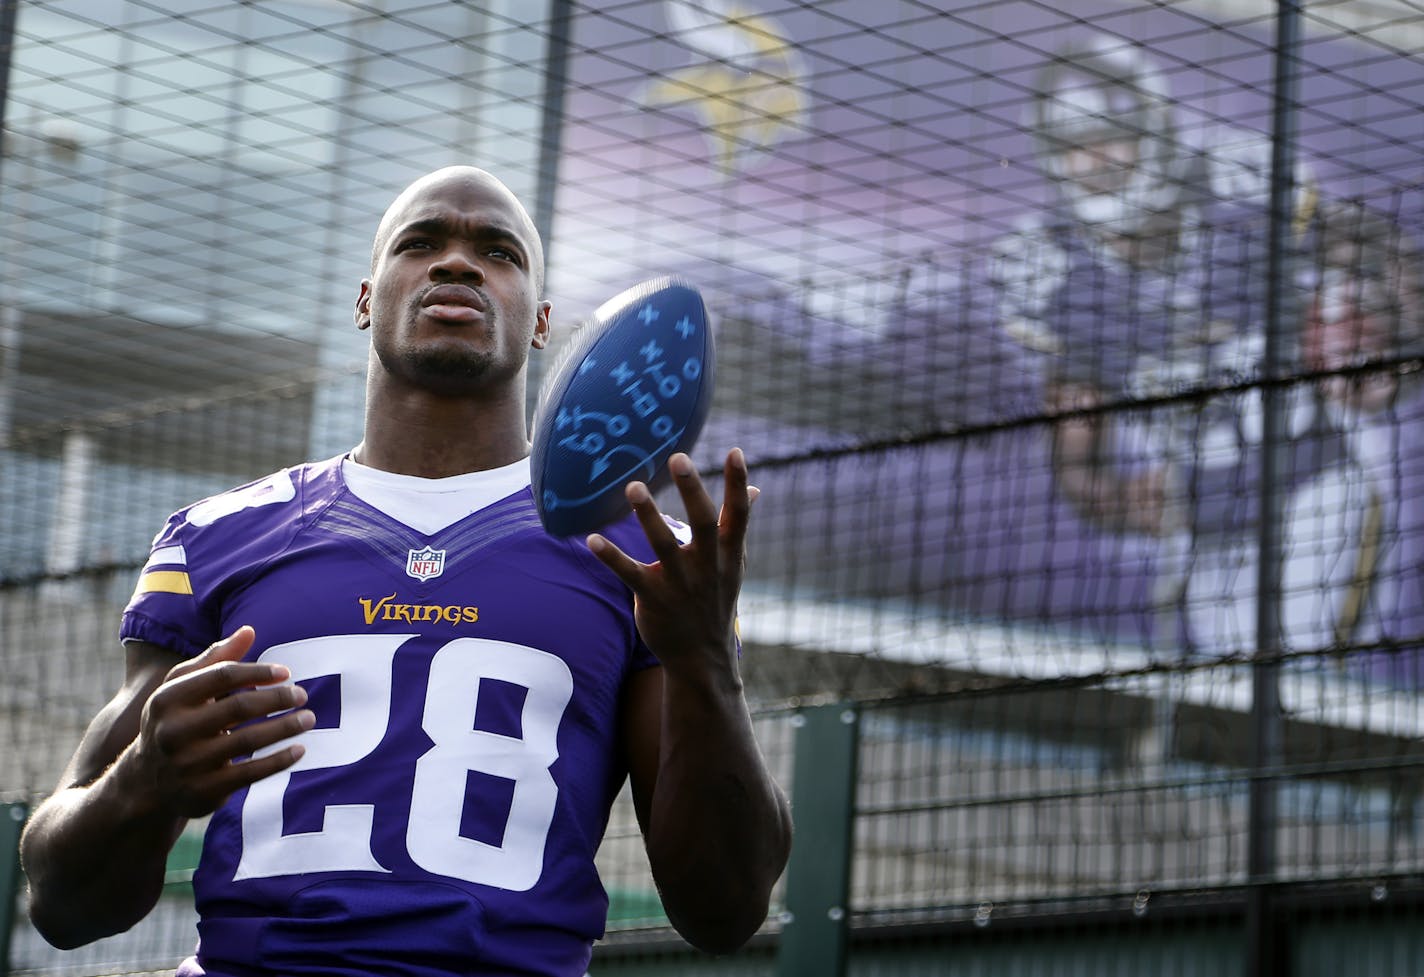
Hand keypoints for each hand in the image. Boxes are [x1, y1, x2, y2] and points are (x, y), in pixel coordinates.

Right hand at [128, 626, 311, 818]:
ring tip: (308, 719)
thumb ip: (215, 659)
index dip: (258, 672)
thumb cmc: (175, 721)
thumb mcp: (182, 688)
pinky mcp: (203, 791)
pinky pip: (250, 774)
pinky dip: (278, 761)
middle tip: (303, 695)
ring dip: (284, 728)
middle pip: (238, 707)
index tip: (286, 673)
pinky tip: (299, 750)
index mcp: (167, 699)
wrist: (146, 782)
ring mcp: (188, 764)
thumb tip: (249, 631)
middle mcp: (174, 732)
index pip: (221, 676)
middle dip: (277, 699)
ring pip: (248, 741)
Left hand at [587, 449, 756, 675]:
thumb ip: (737, 524)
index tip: (735, 452)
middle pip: (703, 523)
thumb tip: (755, 489)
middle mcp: (707, 566)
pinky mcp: (653, 598)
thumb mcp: (733, 564)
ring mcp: (680, 583)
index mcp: (728, 553)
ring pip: (663, 545)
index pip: (737, 514)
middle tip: (678, 457)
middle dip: (692, 490)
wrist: (702, 657)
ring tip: (633, 486)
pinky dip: (611, 557)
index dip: (738, 484)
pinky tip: (592, 538)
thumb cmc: (716, 599)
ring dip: (648, 515)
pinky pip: (630, 574)